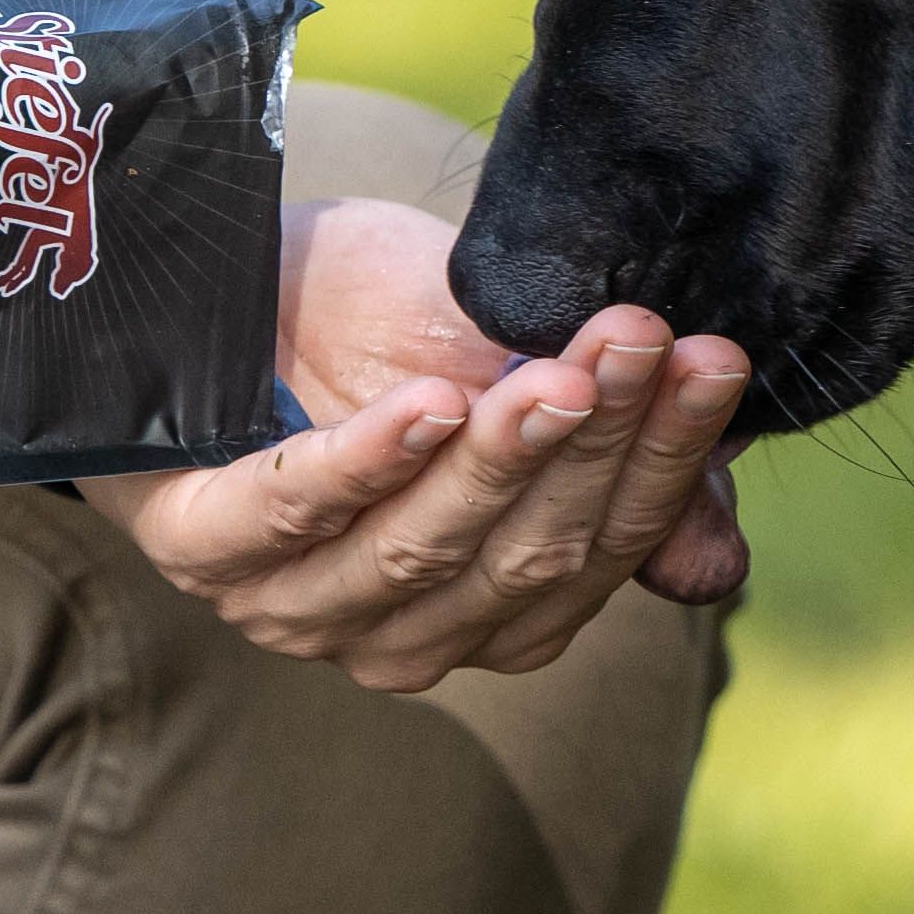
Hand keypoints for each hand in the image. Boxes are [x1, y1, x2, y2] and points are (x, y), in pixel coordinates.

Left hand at [82, 198, 751, 690]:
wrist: (224, 278)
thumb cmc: (367, 331)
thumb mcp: (504, 371)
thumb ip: (606, 462)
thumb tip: (715, 561)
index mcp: (485, 612)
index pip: (597, 552)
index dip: (661, 463)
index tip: (713, 365)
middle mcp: (394, 635)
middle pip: (518, 556)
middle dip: (593, 448)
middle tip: (646, 343)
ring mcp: (290, 602)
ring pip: (416, 549)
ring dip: (497, 462)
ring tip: (557, 379)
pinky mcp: (198, 544)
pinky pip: (292, 514)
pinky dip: (367, 464)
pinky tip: (431, 407)